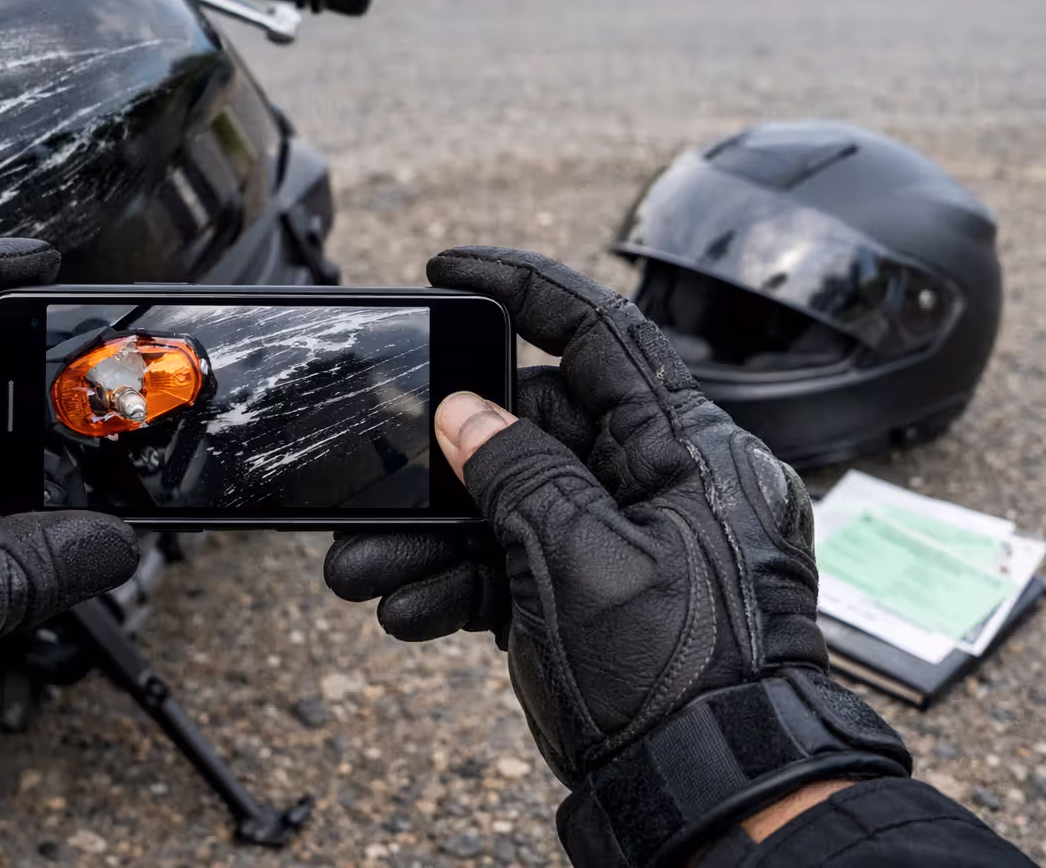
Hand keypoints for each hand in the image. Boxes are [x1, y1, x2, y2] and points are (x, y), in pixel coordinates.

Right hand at [327, 247, 908, 866]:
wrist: (711, 804)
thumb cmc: (682, 685)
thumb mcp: (582, 562)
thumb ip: (517, 474)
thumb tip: (464, 414)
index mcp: (688, 452)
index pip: (603, 336)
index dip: (524, 290)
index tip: (452, 271)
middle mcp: (660, 486)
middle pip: (536, 429)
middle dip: (445, 456)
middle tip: (376, 468)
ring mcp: (626, 545)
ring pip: (512, 505)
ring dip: (435, 533)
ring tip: (364, 564)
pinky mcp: (597, 599)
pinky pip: (517, 567)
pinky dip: (461, 584)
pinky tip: (409, 607)